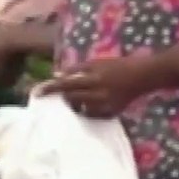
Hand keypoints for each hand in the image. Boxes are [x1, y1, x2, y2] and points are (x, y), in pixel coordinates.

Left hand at [44, 55, 161, 118]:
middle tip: (58, 94)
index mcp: (93, 78)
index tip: (36, 93)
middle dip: (63, 97)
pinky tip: (90, 103)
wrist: (142, 77)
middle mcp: (97, 94)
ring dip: (74, 104)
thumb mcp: (96, 63)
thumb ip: (76, 70)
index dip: (50, 89)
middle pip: (70, 99)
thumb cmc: (118, 66)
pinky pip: (91, 115)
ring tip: (78, 97)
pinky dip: (87, 109)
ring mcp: (104, 106)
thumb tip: (56, 76)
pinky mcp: (110, 114)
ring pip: (79, 109)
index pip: (65, 85)